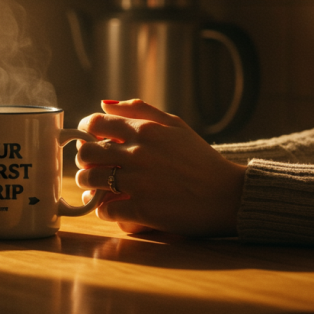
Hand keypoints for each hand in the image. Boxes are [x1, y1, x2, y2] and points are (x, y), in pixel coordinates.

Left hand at [74, 99, 245, 235]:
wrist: (228, 195)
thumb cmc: (200, 159)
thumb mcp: (175, 125)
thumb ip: (139, 109)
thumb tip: (104, 104)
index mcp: (145, 131)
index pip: (95, 123)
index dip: (86, 131)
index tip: (89, 139)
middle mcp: (138, 154)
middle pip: (87, 152)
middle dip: (85, 159)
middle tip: (92, 166)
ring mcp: (139, 182)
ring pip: (90, 180)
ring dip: (89, 185)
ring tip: (97, 188)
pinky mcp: (142, 210)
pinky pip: (105, 209)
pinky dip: (104, 210)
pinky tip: (112, 207)